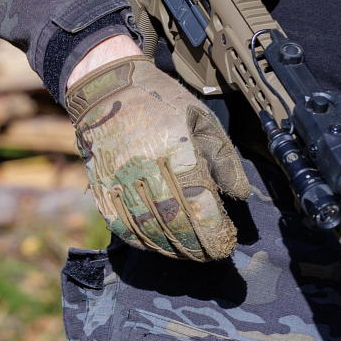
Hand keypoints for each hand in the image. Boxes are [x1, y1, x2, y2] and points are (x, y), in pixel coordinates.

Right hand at [64, 57, 251, 261]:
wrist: (107, 86)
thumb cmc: (159, 102)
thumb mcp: (200, 119)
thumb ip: (223, 159)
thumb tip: (239, 196)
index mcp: (176, 148)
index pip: (201, 206)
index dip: (216, 232)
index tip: (226, 243)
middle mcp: (145, 167)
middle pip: (176, 223)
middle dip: (198, 246)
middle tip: (211, 254)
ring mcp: (118, 178)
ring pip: (149, 229)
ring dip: (173, 248)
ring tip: (189, 253)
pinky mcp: (101, 186)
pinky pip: (122, 225)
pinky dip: (143, 241)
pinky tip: (159, 244)